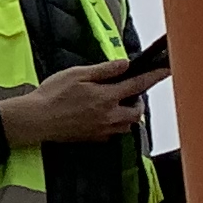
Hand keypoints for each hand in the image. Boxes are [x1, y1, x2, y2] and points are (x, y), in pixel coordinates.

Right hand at [0, 62, 154, 145]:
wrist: (35, 120)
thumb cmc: (52, 95)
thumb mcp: (76, 74)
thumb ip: (104, 70)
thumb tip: (125, 64)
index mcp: (106, 97)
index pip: (138, 85)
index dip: (155, 76)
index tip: (167, 69)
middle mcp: (109, 116)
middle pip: (137, 111)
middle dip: (138, 101)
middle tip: (128, 91)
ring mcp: (102, 130)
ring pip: (127, 124)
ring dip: (127, 114)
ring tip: (115, 104)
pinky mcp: (94, 138)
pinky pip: (113, 132)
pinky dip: (114, 124)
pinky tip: (100, 116)